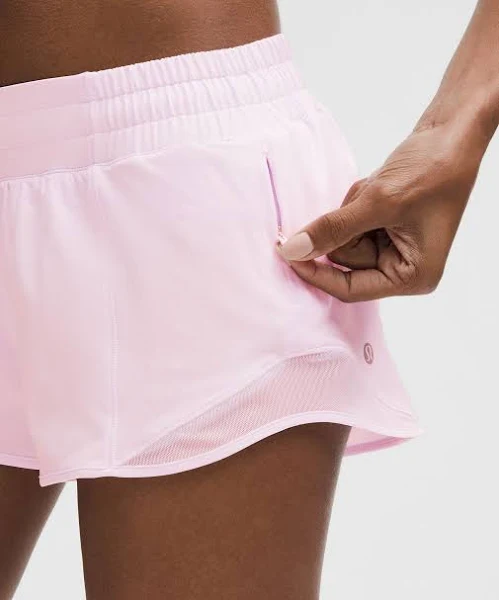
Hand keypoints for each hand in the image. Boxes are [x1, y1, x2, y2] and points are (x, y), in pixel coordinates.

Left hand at [276, 120, 483, 301]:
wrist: (452, 132)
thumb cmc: (432, 169)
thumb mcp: (377, 203)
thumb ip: (332, 230)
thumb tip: (293, 251)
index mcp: (411, 277)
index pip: (350, 289)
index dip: (316, 273)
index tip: (287, 253)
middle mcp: (403, 269)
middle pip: (345, 262)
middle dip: (345, 227)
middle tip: (366, 199)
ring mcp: (394, 248)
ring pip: (344, 239)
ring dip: (350, 210)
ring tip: (377, 189)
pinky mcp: (385, 228)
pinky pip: (350, 222)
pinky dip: (355, 202)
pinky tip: (377, 185)